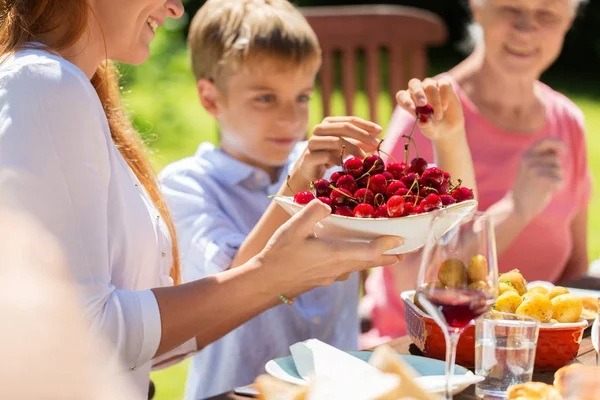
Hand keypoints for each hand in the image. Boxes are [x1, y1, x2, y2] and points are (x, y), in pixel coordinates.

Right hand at [259, 200, 403, 296]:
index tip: (402, 240)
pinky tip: (350, 261)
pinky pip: (345, 271)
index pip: (368, 251)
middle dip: (386, 258)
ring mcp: (330, 277)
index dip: (386, 246)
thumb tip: (327, 204)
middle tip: (402, 254)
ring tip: (384, 257)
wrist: (265, 283)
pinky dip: (356, 264)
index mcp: (334, 255)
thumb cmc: (279, 255)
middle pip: (368, 263)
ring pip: (357, 268)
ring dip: (372, 262)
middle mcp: (337, 268)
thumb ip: (312, 212)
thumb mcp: (293, 227)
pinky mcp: (322, 280)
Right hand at [286, 116, 381, 191]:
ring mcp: (312, 142)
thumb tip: (377, 142)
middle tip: (375, 143)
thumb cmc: (328, 157)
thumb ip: (359, 143)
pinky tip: (345, 165)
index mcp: (328, 123)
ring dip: (353, 148)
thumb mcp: (346, 148)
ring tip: (363, 156)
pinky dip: (338, 160)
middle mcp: (319, 129)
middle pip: (344, 127)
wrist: (308, 172)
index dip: (366, 125)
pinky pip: (326, 156)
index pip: (350, 120)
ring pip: (336, 141)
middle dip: (362, 135)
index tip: (380, 131)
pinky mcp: (308, 157)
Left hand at [395, 77, 464, 141]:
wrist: (450, 128)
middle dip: (418, 93)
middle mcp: (418, 91)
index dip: (405, 100)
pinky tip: (444, 107)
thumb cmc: (434, 128)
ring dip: (435, 101)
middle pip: (414, 83)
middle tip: (422, 104)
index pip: (402, 95)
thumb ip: (426, 126)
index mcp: (409, 101)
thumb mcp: (430, 131)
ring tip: (438, 117)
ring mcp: (431, 86)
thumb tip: (422, 121)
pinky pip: (443, 84)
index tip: (413, 110)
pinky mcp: (444, 84)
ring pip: (430, 85)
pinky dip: (444, 95)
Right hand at [510, 138, 564, 222]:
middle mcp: (528, 160)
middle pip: (555, 158)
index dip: (558, 143)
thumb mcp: (531, 167)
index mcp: (525, 155)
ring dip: (556, 179)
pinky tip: (546, 191)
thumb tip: (561, 149)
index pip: (546, 141)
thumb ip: (543, 157)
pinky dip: (557, 187)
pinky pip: (559, 180)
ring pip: (559, 170)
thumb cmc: (528, 186)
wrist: (517, 205)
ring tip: (542, 186)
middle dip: (555, 168)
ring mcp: (534, 169)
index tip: (564, 151)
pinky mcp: (541, 179)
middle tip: (542, 179)